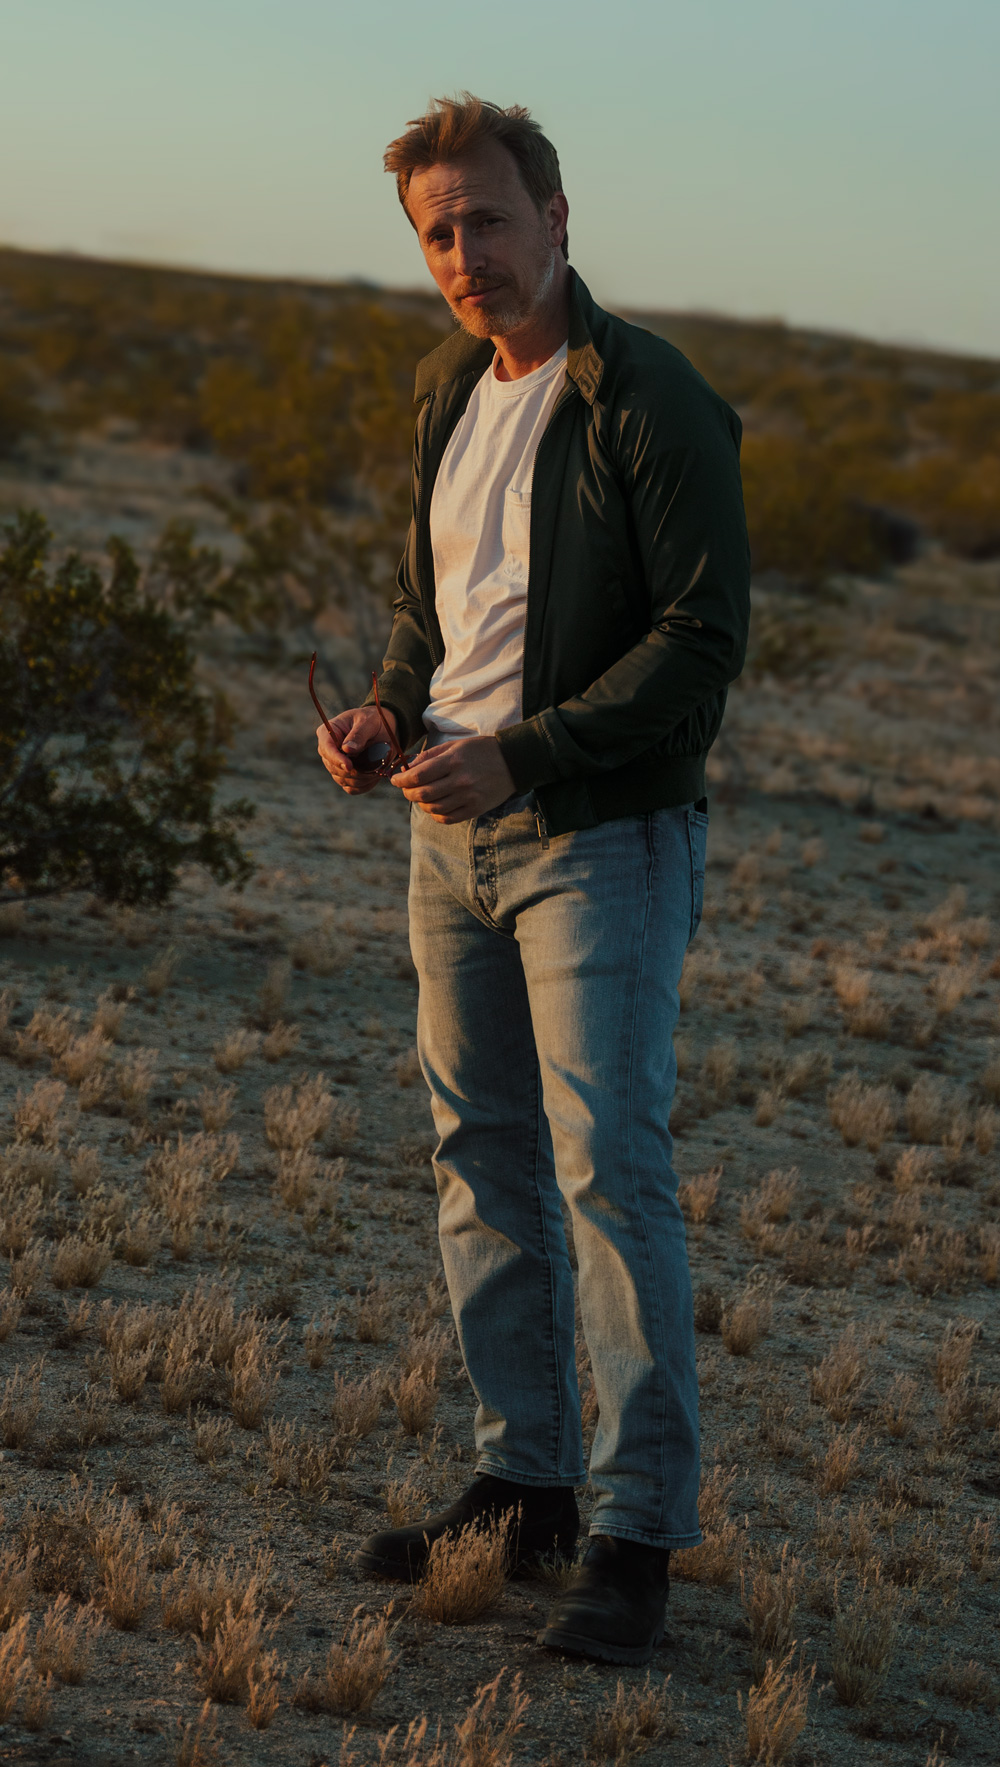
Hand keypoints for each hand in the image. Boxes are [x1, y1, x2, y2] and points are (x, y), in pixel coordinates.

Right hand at [316, 704, 399, 795]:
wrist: (381, 728)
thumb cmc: (372, 720)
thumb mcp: (368, 722)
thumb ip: (358, 734)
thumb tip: (347, 750)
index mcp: (327, 732)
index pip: (326, 749)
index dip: (337, 760)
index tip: (350, 766)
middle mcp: (328, 750)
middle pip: (334, 768)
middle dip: (354, 771)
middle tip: (374, 768)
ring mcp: (335, 764)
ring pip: (342, 780)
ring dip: (361, 779)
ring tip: (377, 770)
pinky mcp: (345, 775)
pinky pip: (351, 788)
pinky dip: (364, 785)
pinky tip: (374, 777)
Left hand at [391, 736, 515, 822]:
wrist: (513, 762)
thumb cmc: (482, 750)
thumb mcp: (456, 745)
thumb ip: (431, 755)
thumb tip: (408, 767)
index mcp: (453, 761)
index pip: (418, 775)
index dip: (401, 780)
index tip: (395, 780)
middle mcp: (460, 780)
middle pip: (423, 794)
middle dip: (408, 793)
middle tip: (405, 790)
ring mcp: (468, 797)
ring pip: (433, 808)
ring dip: (421, 805)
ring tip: (421, 798)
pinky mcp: (475, 809)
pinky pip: (448, 819)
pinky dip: (436, 816)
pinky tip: (434, 808)